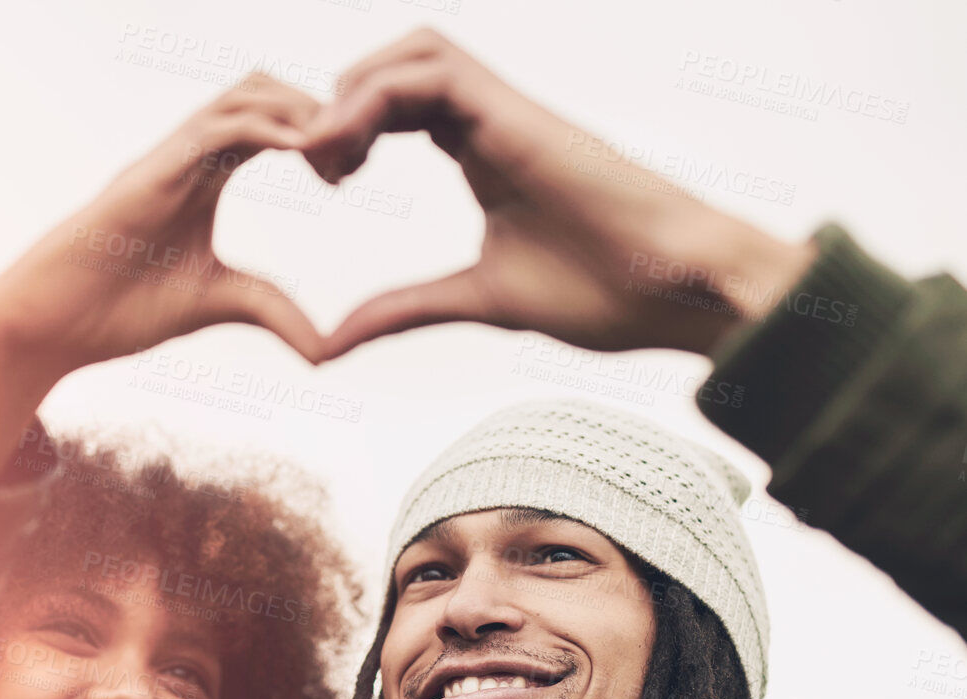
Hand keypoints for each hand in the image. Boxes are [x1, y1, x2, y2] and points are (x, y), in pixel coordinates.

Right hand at [0, 74, 325, 486]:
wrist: (53, 322)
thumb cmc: (117, 309)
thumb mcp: (218, 304)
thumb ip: (271, 310)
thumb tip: (325, 349)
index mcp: (205, 177)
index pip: (274, 124)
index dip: (320, 135)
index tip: (352, 174)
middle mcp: (189, 155)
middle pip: (266, 90)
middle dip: (319, 109)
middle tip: (354, 158)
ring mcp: (171, 158)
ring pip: (246, 93)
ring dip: (301, 109)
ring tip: (337, 151)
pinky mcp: (156, 172)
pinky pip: (219, 128)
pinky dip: (270, 128)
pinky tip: (306, 151)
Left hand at [305, 29, 815, 359]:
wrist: (681, 289)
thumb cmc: (608, 292)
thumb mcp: (476, 299)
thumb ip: (403, 309)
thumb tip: (332, 344)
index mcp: (482, 153)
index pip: (399, 105)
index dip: (349, 128)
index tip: (329, 182)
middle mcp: (491, 121)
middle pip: (397, 65)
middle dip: (340, 102)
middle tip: (320, 166)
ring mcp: (508, 113)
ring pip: (413, 52)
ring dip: (353, 91)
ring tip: (329, 156)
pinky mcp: (519, 116)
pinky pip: (433, 71)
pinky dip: (373, 97)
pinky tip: (349, 150)